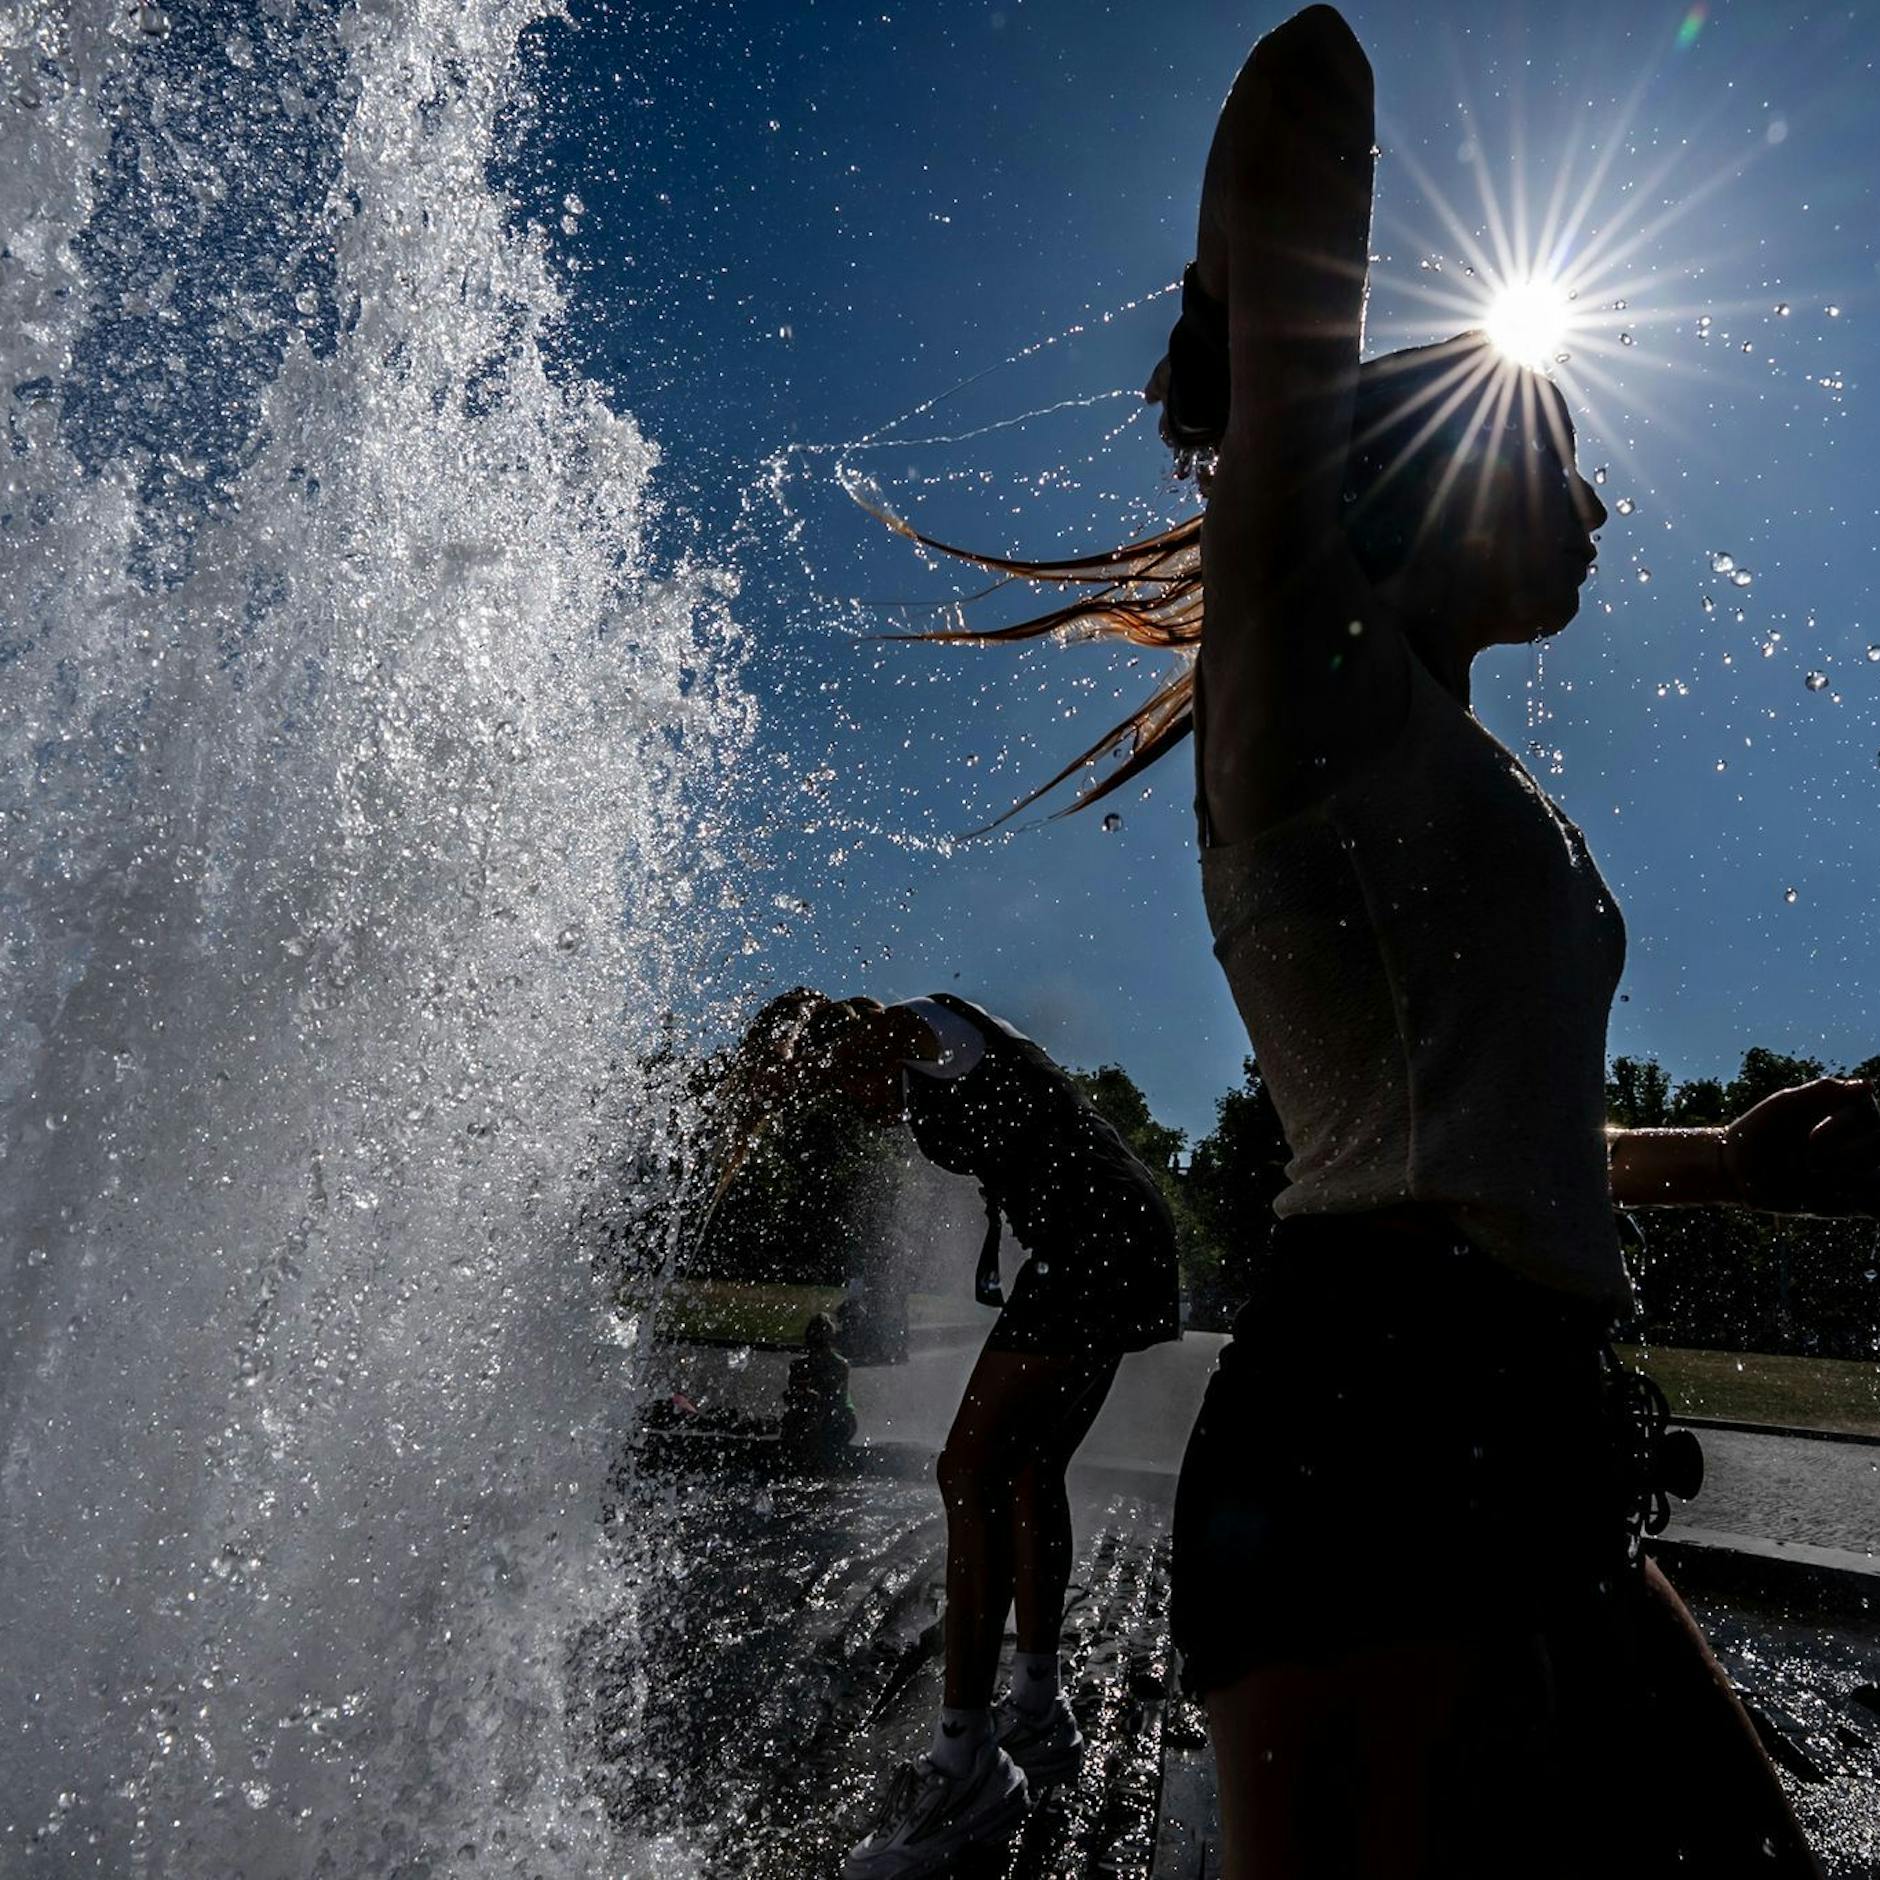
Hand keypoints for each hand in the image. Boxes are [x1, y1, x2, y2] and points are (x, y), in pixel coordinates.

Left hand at [1722, 1077, 1879, 1215]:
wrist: (1736, 1170)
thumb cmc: (1760, 1130)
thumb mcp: (1786, 1105)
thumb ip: (1825, 1091)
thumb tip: (1869, 1086)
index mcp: (1848, 1116)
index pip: (1869, 1118)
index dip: (1842, 1128)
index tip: (1811, 1137)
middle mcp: (1858, 1144)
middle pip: (1878, 1146)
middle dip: (1843, 1155)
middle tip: (1809, 1161)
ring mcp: (1855, 1175)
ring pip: (1874, 1175)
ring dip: (1843, 1178)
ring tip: (1812, 1179)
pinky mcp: (1849, 1205)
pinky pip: (1873, 1205)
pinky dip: (1861, 1201)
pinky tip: (1832, 1198)